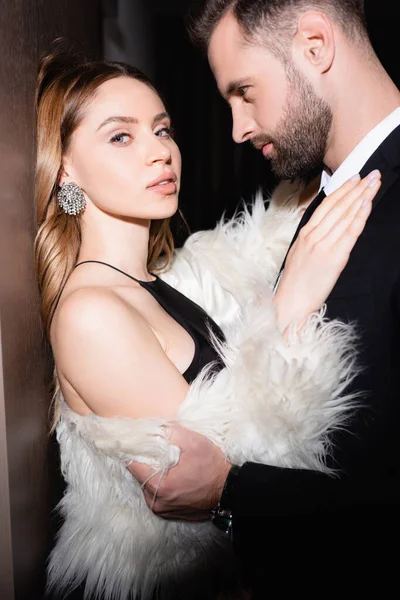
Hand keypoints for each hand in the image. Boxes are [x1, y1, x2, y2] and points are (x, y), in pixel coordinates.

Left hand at [127, 423, 231, 520]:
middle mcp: (157, 503)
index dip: (135, 450)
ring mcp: (163, 511)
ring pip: (148, 487)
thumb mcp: (193, 442)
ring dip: (154, 474)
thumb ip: (171, 431)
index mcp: (160, 486)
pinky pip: (157, 496)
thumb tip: (156, 427)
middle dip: (147, 462)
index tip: (139, 441)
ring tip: (168, 463)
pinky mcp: (170, 514)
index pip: (134, 466)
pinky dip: (161, 484)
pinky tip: (173, 475)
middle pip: (141, 476)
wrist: (230, 490)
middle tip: (157, 450)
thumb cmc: (212, 467)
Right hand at [274, 170, 380, 329]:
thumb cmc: (296, 282)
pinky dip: (359, 216)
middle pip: (338, 206)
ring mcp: (324, 245)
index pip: (327, 205)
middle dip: (356, 188)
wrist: (291, 301)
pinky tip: (367, 204)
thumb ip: (312, 238)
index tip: (355, 178)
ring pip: (345, 215)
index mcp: (305, 233)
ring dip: (361, 197)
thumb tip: (325, 227)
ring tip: (374, 183)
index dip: (342, 190)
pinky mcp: (334, 257)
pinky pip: (350, 232)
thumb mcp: (299, 253)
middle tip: (372, 174)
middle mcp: (314, 235)